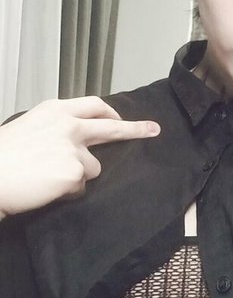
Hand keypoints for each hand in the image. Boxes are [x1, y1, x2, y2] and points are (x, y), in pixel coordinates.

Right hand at [0, 96, 159, 218]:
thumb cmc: (2, 156)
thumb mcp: (29, 127)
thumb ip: (55, 128)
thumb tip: (76, 139)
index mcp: (56, 110)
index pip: (93, 106)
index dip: (110, 112)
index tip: (122, 116)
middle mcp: (69, 125)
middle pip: (110, 127)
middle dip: (135, 128)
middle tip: (153, 130)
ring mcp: (74, 148)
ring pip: (92, 167)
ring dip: (77, 175)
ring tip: (47, 177)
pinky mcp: (75, 172)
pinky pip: (80, 187)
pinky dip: (67, 192)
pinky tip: (46, 188)